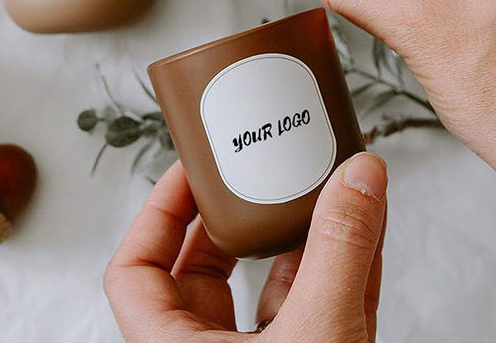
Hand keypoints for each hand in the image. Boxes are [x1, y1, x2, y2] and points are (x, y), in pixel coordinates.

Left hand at [104, 153, 386, 341]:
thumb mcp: (318, 335)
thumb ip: (340, 254)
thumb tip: (361, 176)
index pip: (134, 271)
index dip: (156, 212)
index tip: (191, 169)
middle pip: (202, 269)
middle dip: (235, 214)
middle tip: (256, 169)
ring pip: (265, 289)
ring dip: (296, 237)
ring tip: (314, 186)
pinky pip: (312, 307)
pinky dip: (335, 268)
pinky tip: (360, 228)